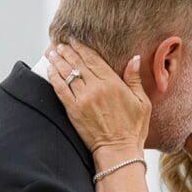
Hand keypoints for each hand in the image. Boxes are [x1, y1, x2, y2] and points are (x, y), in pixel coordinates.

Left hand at [45, 39, 151, 159]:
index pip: (93, 59)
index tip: (74, 40)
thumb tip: (134, 59)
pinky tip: (49, 69)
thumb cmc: (133, 129)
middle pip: (78, 63)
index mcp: (113, 83)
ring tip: (52, 52)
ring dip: (58, 61)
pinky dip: (53, 77)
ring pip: (67, 73)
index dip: (82, 48)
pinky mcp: (73, 110)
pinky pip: (60, 89)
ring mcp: (83, 99)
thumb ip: (135, 79)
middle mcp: (96, 88)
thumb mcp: (142, 102)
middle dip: (68, 51)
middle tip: (61, 43)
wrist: (119, 151)